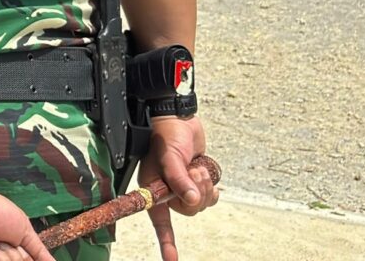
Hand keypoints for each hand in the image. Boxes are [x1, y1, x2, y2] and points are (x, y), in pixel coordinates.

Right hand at [140, 116, 214, 260]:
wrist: (179, 117)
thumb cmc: (165, 134)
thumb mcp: (170, 156)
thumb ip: (179, 179)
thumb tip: (193, 199)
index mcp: (153, 189)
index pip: (160, 221)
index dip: (166, 242)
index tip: (171, 260)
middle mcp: (167, 191)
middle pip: (189, 210)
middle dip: (196, 192)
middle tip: (194, 173)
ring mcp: (183, 187)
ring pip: (202, 203)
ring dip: (204, 185)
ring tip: (198, 166)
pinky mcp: (197, 181)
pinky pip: (210, 196)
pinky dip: (211, 186)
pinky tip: (206, 172)